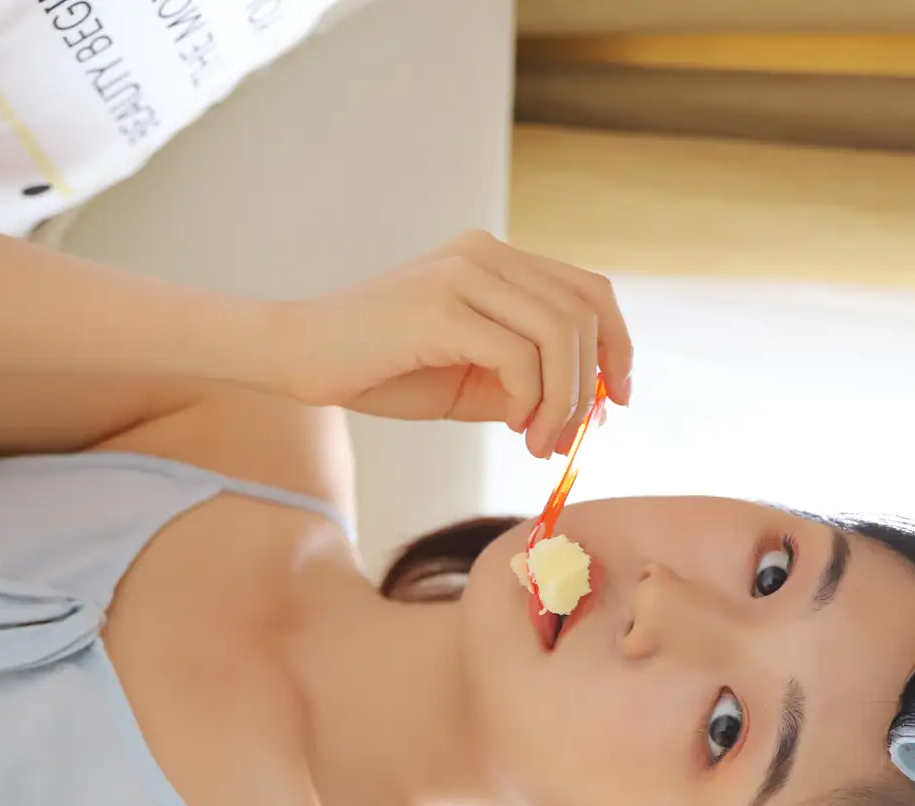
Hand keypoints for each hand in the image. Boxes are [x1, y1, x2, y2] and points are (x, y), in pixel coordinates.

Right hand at [268, 233, 631, 458]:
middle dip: (591, 384)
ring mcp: (463, 275)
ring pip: (560, 333)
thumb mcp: (466, 378)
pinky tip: (513, 427)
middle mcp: (484, 254)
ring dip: (564, 400)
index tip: (616, 400)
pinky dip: (531, 399)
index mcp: (494, 260)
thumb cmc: (377, 369)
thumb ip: (521, 381)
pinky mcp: (441, 308)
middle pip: (584, 310)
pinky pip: (519, 355)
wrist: (298, 356)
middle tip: (567, 438)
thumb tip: (581, 412)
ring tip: (538, 442)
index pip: (587, 290)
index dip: (616, 345)